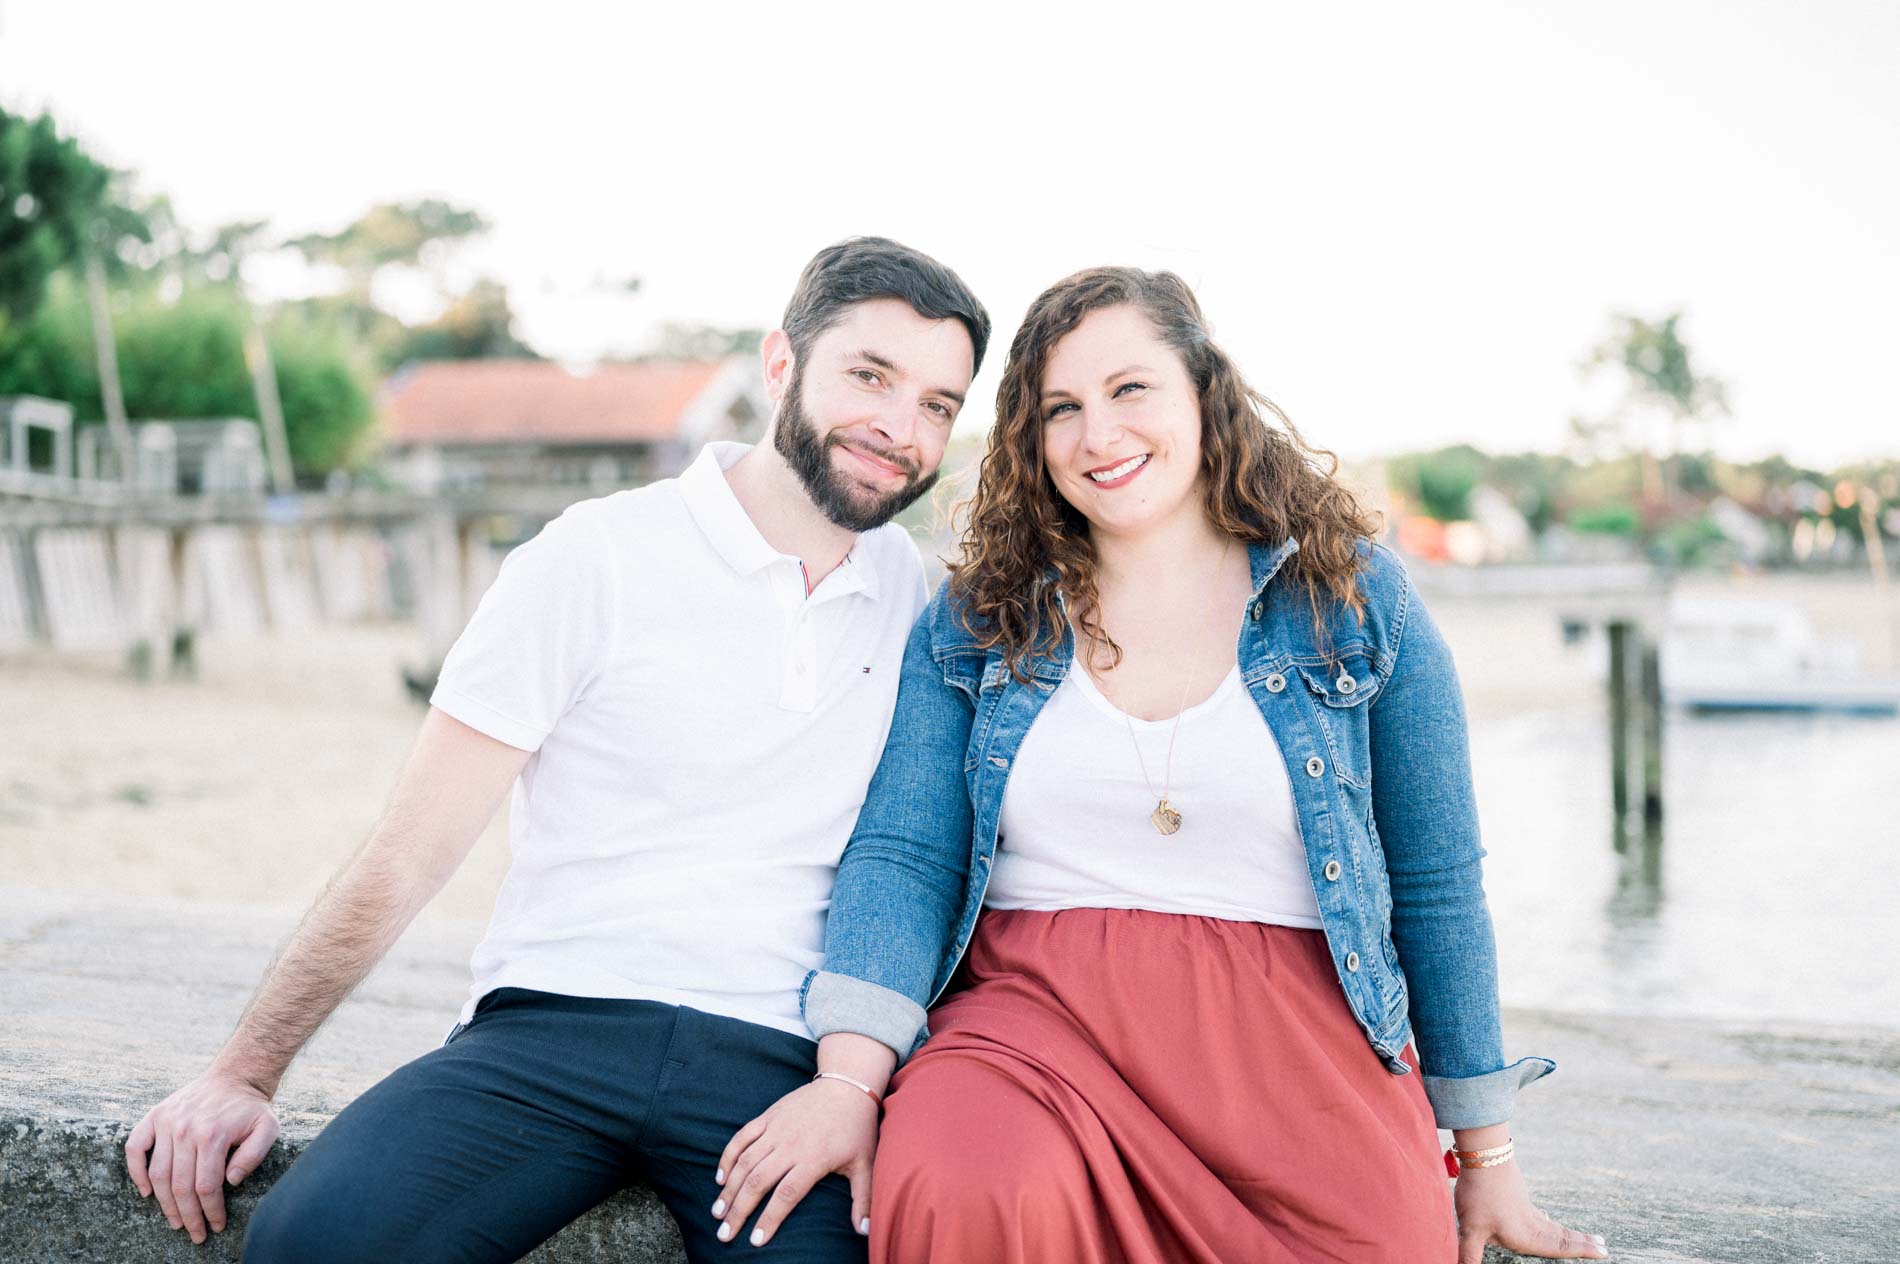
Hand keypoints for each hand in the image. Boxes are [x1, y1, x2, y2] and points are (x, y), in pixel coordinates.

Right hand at [125, 1070, 278, 1244]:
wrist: (236, 1075)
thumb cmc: (251, 1107)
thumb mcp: (268, 1128)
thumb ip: (254, 1156)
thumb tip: (230, 1181)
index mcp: (213, 1135)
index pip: (207, 1186)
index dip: (210, 1212)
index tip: (216, 1226)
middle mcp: (185, 1129)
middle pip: (180, 1186)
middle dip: (188, 1216)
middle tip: (195, 1234)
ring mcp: (167, 1122)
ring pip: (158, 1174)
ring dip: (164, 1204)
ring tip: (175, 1222)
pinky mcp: (154, 1115)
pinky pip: (134, 1147)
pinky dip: (135, 1172)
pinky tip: (147, 1192)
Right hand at [712, 1078, 878, 1247]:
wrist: (846, 1084)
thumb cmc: (856, 1128)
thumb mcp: (865, 1164)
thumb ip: (862, 1199)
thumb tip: (864, 1232)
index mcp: (814, 1159)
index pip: (786, 1195)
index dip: (769, 1219)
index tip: (755, 1241)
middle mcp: (791, 1145)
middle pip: (758, 1182)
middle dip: (739, 1210)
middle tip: (725, 1234)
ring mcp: (776, 1129)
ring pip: (745, 1161)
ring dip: (729, 1188)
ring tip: (717, 1211)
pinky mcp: (768, 1116)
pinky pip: (742, 1137)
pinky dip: (728, 1157)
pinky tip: (720, 1177)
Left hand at [1454, 1159, 1606, 1262]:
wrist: (1484, 1156)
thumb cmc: (1479, 1195)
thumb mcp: (1470, 1231)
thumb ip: (1469, 1256)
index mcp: (1525, 1235)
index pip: (1558, 1248)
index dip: (1580, 1251)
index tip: (1604, 1252)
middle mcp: (1531, 1222)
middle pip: (1561, 1236)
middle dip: (1582, 1244)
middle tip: (1605, 1246)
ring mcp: (1525, 1207)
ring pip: (1553, 1224)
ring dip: (1570, 1233)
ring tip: (1586, 1237)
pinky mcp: (1518, 1195)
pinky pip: (1541, 1215)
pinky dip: (1552, 1222)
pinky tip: (1548, 1220)